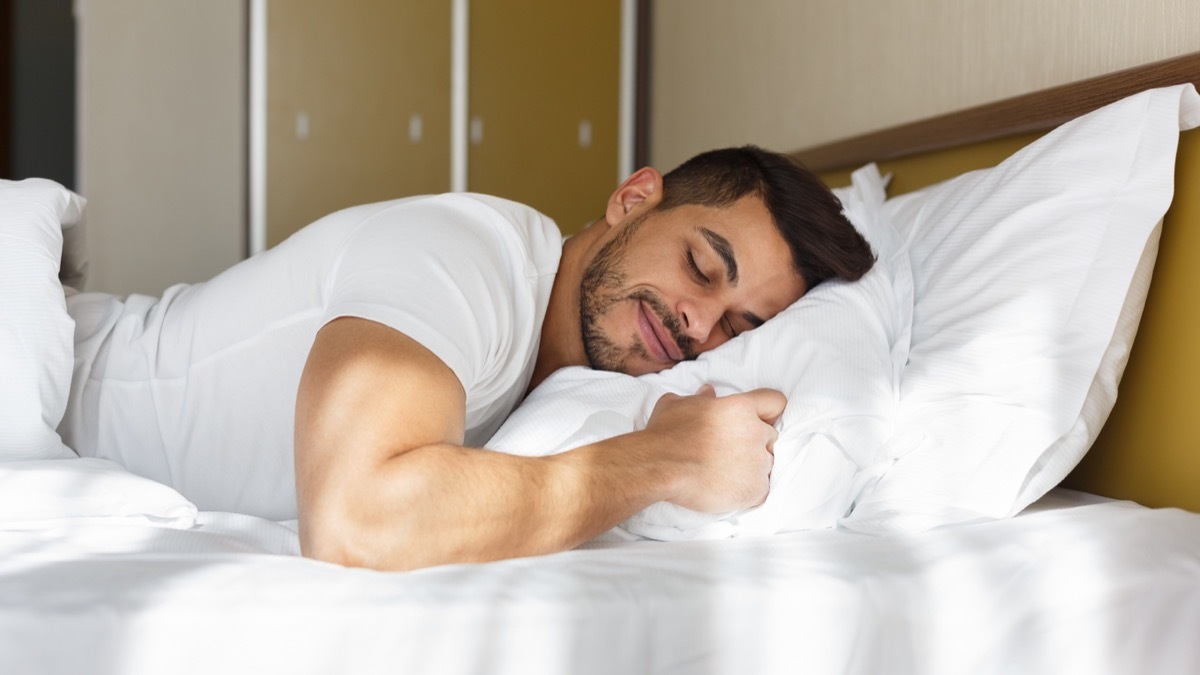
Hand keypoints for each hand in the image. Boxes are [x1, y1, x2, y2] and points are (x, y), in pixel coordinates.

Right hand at [642, 384, 783, 512]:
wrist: (659, 467)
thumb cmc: (665, 434)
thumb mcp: (677, 404)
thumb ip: (699, 398)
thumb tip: (708, 392)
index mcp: (741, 407)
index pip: (775, 402)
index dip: (768, 412)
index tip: (758, 420)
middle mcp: (755, 432)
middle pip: (771, 436)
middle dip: (755, 443)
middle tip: (731, 452)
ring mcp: (757, 463)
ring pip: (767, 464)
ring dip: (752, 468)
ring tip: (726, 474)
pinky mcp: (754, 490)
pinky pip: (762, 490)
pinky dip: (749, 492)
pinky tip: (728, 490)